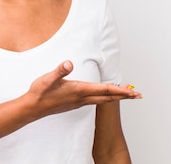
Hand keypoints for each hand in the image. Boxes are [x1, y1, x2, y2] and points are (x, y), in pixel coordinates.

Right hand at [22, 60, 141, 118]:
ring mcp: (79, 102)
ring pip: (102, 100)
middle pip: (108, 97)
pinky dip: (105, 99)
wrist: (32, 108)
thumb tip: (68, 63)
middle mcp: (81, 98)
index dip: (120, 90)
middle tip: (138, 95)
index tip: (133, 91)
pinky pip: (95, 101)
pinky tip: (105, 97)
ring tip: (127, 95)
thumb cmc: (40, 92)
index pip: (104, 90)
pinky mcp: (75, 103)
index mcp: (79, 90)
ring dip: (116, 97)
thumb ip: (59, 71)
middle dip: (124, 96)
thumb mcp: (48, 78)